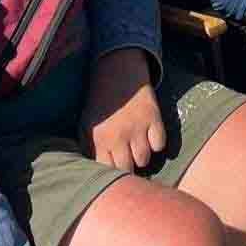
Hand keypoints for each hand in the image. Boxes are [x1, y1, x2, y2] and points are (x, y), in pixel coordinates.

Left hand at [81, 47, 165, 170]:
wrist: (118, 70)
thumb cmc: (100, 102)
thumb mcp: (86, 125)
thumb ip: (90, 149)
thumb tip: (95, 172)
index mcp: (99, 139)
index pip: (107, 171)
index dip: (111, 174)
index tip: (113, 171)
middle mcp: (118, 136)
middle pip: (127, 169)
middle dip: (127, 168)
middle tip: (127, 160)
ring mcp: (137, 127)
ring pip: (144, 159)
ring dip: (141, 156)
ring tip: (136, 147)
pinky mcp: (153, 117)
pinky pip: (159, 144)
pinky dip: (156, 143)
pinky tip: (149, 136)